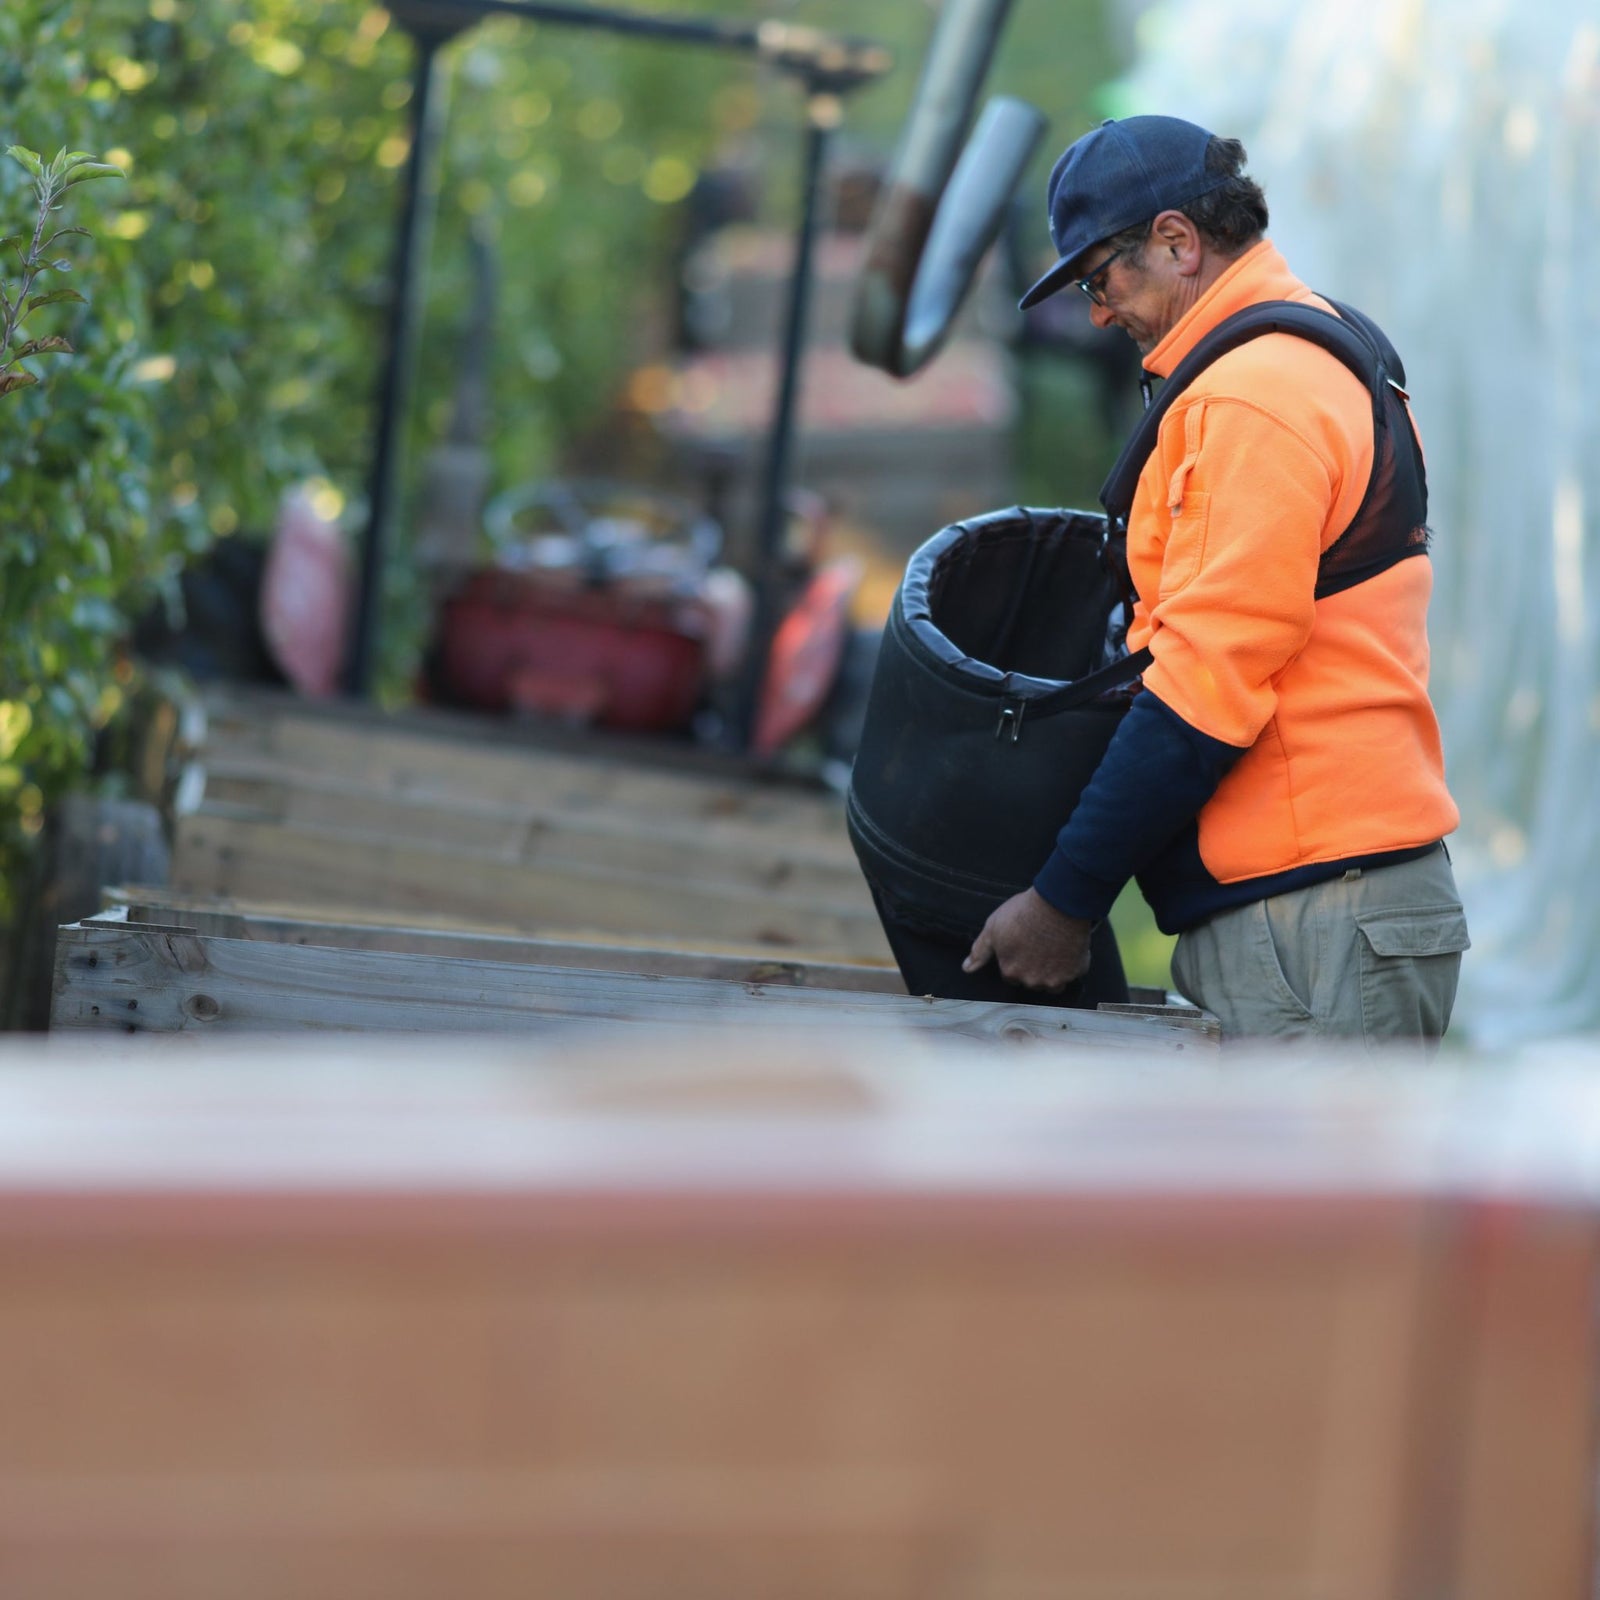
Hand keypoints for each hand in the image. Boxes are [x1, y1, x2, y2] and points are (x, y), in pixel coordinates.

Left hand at [963, 888, 1092, 992]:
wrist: (1057, 903)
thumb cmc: (1023, 913)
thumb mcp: (993, 928)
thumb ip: (980, 951)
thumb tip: (966, 969)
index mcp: (1011, 971)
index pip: (1011, 975)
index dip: (1016, 960)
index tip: (1022, 946)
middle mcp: (1033, 981)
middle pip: (1032, 981)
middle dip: (1034, 968)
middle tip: (1038, 945)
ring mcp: (1056, 978)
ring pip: (1053, 982)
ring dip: (1052, 971)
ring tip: (1053, 948)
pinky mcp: (1077, 971)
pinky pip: (1074, 973)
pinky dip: (1072, 964)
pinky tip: (1069, 947)